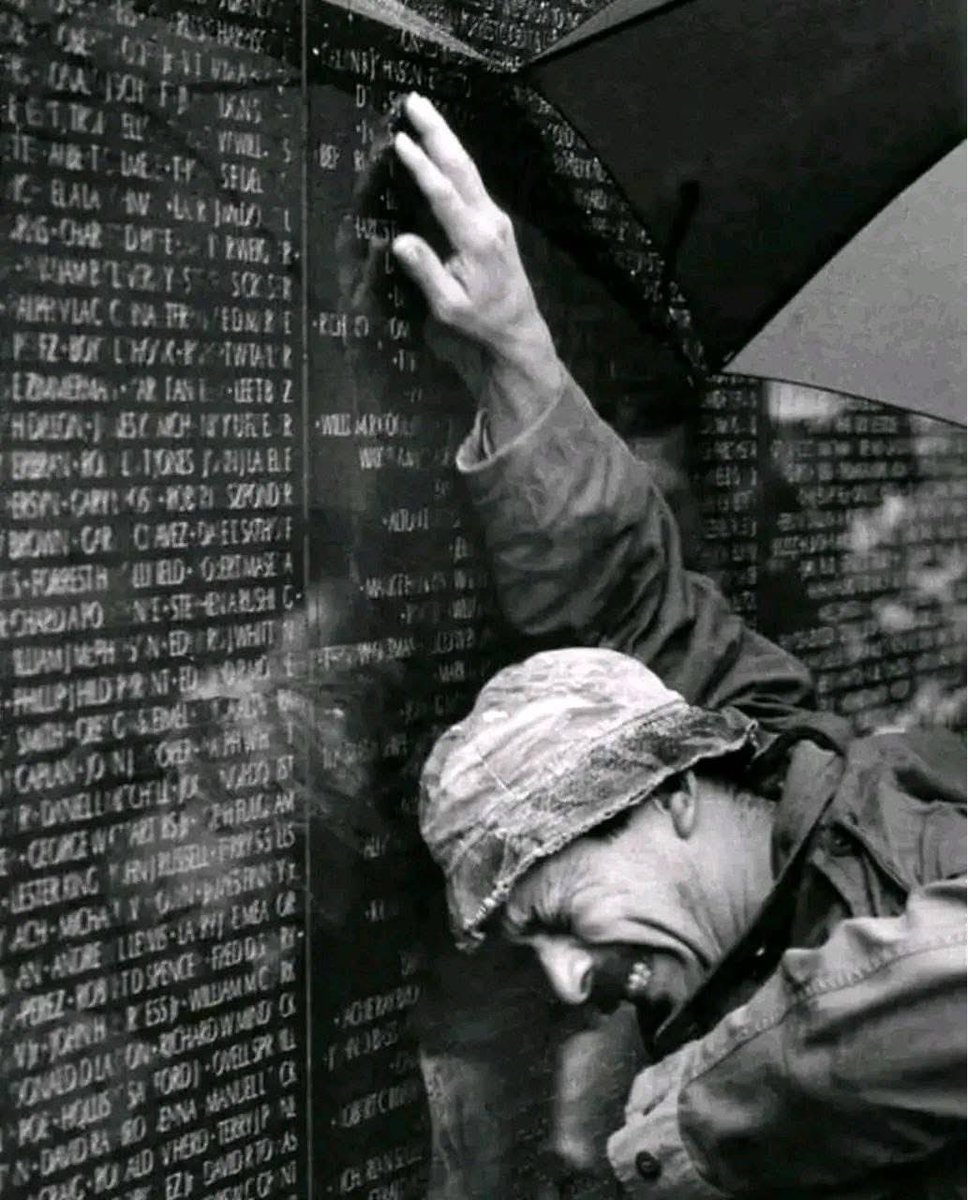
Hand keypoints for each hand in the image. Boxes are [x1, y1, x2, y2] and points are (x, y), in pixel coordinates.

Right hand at [391, 94, 561, 446]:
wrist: (518, 327)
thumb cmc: (481, 321)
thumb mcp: (449, 306)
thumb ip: (426, 271)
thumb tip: (401, 240)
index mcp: (477, 240)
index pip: (445, 195)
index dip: (421, 167)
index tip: (399, 140)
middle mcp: (490, 221)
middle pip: (461, 167)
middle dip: (437, 132)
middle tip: (413, 101)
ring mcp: (495, 217)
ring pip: (468, 169)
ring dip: (445, 138)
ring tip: (422, 109)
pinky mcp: (495, 221)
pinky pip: (470, 181)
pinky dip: (452, 158)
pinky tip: (438, 144)